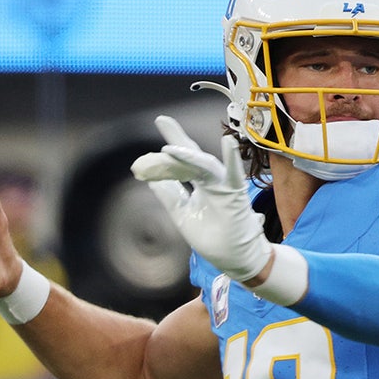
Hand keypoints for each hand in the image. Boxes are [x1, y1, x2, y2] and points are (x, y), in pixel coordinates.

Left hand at [131, 116, 271, 281]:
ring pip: (205, 166)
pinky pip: (234, 175)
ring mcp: (223, 185)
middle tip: (161, 120)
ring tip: (170, 146)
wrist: (236, 258)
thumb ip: (170, 196)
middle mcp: (211, 181)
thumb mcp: (183, 216)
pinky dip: (232, 160)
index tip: (143, 155)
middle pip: (191, 156)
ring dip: (189, 155)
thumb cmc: (214, 239)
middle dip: (177, 138)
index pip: (179, 166)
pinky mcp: (236, 194)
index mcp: (199, 186)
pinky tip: (228, 144)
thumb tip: (151, 181)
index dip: (163, 158)